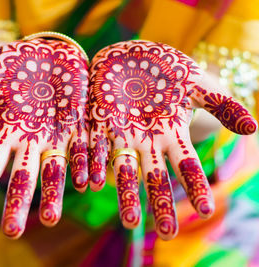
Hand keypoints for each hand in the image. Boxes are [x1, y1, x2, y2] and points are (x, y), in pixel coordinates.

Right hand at [0, 38, 88, 237]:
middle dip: (18, 203)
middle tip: (12, 233)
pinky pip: (83, 148)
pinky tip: (88, 183)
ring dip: (54, 193)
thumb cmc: (10, 65)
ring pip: (55, 170)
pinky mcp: (79, 125)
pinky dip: (85, 165)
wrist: (47, 52)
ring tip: (51, 219)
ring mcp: (56, 136)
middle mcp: (31, 141)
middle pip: (23, 176)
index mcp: (6, 132)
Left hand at [89, 40, 256, 239]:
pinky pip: (95, 149)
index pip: (186, 165)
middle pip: (155, 177)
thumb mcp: (195, 82)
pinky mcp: (99, 124)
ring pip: (124, 170)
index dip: (197, 186)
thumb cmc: (166, 70)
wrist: (131, 54)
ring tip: (131, 222)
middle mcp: (147, 142)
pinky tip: (90, 184)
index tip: (208, 210)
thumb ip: (220, 103)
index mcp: (171, 134)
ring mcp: (121, 135)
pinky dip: (93, 166)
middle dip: (161, 204)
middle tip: (167, 234)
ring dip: (126, 195)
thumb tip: (252, 128)